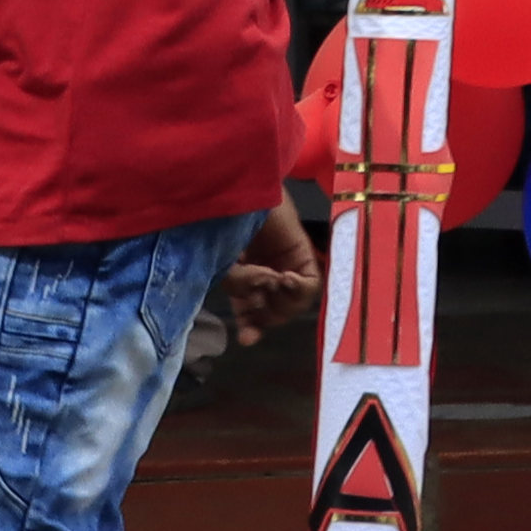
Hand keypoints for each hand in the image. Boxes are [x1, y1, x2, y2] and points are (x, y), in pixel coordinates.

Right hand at [220, 197, 322, 346]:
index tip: (245, 339)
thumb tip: (259, 299)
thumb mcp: (220, 262)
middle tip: (254, 310)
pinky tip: (284, 278)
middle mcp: (265, 270)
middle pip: (273, 310)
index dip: (249, 327)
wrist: (236, 190)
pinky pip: (310, 285)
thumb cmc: (219, 221)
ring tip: (267, 281)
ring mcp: (286, 262)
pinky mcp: (303, 253)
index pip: (250, 309)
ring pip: (292, 302)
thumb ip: (237, 285)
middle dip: (264, 317)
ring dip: (279, 300)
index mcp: (241, 272)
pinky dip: (299, 289)